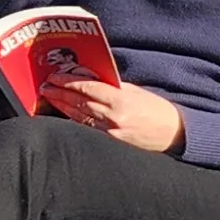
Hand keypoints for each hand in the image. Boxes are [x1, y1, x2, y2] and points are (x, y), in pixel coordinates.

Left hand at [45, 77, 184, 153]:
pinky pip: (87, 129)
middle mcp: (113, 117)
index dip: (68, 82)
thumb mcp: (136, 92)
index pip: (88, 88)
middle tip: (46, 86)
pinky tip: (65, 114)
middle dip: (60, 93)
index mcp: (121, 100)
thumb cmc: (157, 110)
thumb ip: (113, 86)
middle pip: (79, 103)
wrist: (173, 134)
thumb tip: (90, 78)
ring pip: (79, 117)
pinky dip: (74, 120)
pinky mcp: (110, 143)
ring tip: (50, 98)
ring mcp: (110, 132)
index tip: (55, 76)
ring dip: (62, 106)